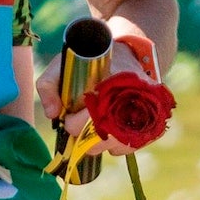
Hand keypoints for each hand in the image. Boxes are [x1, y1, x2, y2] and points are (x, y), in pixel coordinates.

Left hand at [34, 18, 160, 156]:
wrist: (125, 53)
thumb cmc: (90, 61)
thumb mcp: (63, 65)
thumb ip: (48, 85)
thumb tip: (52, 114)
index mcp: (109, 85)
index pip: (87, 121)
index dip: (72, 123)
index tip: (69, 114)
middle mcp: (131, 100)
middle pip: (102, 140)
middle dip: (84, 138)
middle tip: (79, 124)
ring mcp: (144, 112)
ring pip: (116, 146)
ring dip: (100, 143)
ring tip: (94, 126)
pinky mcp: (151, 121)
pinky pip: (132, 145)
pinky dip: (117, 145)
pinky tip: (109, 131)